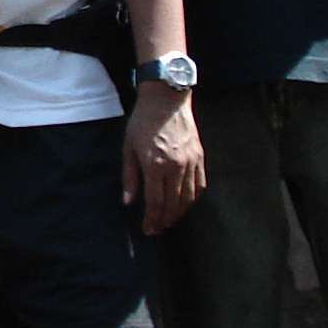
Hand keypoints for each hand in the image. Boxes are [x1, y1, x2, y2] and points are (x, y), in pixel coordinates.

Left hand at [122, 87, 203, 232]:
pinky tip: (184, 203)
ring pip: (188, 197)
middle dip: (164, 220)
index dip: (152, 220)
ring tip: (169, 220)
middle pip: (173, 204)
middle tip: (157, 229)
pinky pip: (200, 184)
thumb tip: (128, 202)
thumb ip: (129, 177)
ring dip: (179, 213)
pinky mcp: (200, 156)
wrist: (167, 98)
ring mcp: (191, 162)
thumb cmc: (143, 121)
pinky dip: (192, 198)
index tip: (147, 229)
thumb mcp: (128, 148)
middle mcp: (176, 166)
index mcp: (155, 165)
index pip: (156, 202)